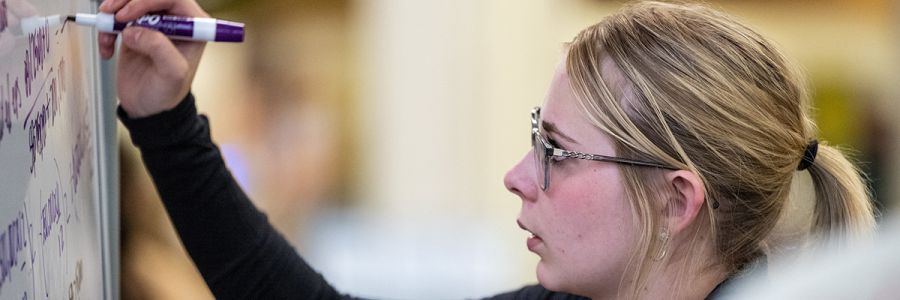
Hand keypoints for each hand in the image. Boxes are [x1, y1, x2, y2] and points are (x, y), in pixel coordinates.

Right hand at [97, 0, 209, 117]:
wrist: (149, 109)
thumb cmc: (168, 93)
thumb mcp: (172, 73)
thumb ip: (160, 48)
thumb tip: (134, 30)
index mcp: (193, 26)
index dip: (148, 0)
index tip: (129, 14)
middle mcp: (174, 21)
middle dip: (126, 1)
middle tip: (111, 14)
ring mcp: (153, 25)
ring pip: (129, 3)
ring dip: (112, 14)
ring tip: (105, 33)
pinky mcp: (134, 31)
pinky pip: (115, 19)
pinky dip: (105, 30)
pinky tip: (106, 50)